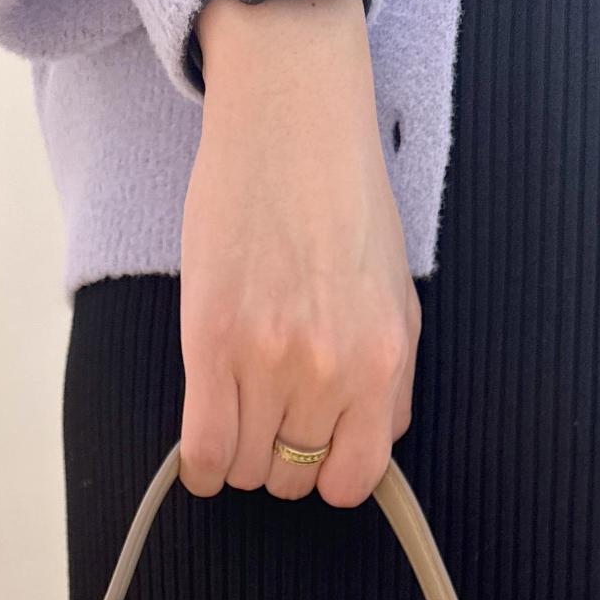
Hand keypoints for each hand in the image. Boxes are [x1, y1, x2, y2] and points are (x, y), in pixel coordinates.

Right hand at [179, 0, 419, 507]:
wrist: (292, 120)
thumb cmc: (344, 201)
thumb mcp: (397, 297)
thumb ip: (392, 381)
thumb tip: (372, 445)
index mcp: (380, 363)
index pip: (353, 478)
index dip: (328, 474)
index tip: (312, 453)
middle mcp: (328, 371)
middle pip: (293, 478)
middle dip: (280, 460)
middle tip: (269, 418)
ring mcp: (267, 360)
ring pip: (247, 469)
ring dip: (239, 455)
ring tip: (236, 414)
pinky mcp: (210, 343)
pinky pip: (203, 452)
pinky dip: (201, 469)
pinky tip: (202, 456)